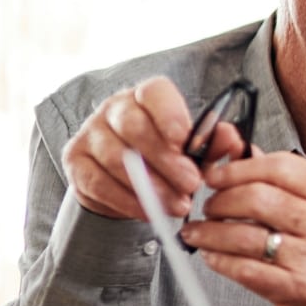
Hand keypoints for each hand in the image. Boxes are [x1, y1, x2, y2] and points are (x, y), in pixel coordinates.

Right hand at [62, 76, 217, 220]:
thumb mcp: (195, 150)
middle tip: (192, 184)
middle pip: (134, 127)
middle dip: (166, 159)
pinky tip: (150, 212)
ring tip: (179, 206)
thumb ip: (213, 143)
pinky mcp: (75, 162)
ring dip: (151, 186)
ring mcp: (90, 134)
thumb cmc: (167, 157)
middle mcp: (113, 109)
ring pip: (116, 158)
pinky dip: (128, 201)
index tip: (186, 141)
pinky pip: (99, 183)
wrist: (127, 181)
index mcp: (145, 96)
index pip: (154, 93)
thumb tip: (230, 138)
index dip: (169, 115)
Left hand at [177, 145, 305, 305]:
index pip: (281, 167)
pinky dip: (219, 260)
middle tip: (209, 206)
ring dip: (210, 233)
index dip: (239, 168)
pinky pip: (245, 269)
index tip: (216, 176)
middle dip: (221, 201)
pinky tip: (212, 255)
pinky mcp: (296, 288)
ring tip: (198, 232)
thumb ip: (274, 176)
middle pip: (258, 199)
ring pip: (245, 235)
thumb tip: (231, 145)